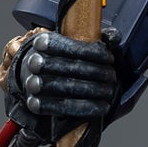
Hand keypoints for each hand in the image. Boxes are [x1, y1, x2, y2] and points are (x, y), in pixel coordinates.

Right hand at [4, 28, 119, 140]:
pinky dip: (85, 108)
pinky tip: (102, 107)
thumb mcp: (72, 42)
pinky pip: (62, 108)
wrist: (32, 75)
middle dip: (95, 72)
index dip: (93, 53)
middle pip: (69, 67)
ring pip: (65, 88)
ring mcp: (32, 83)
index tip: (110, 58)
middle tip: (112, 76)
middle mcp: (34, 62)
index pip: (70, 46)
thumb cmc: (59, 57)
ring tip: (109, 91)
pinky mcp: (34, 103)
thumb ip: (96, 39)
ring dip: (92, 90)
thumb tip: (115, 37)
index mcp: (43, 41)